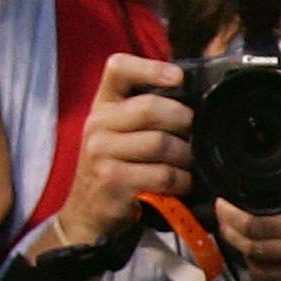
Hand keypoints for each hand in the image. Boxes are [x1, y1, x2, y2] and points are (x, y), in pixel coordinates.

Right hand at [52, 54, 191, 248]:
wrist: (86, 213)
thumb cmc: (114, 166)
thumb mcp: (118, 132)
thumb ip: (144, 112)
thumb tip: (192, 99)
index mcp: (102, 105)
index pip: (118, 68)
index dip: (151, 67)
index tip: (178, 78)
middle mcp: (97, 125)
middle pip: (151, 108)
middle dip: (183, 120)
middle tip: (193, 133)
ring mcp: (102, 154)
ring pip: (161, 143)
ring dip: (185, 156)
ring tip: (187, 164)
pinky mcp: (114, 182)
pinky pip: (162, 174)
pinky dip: (181, 180)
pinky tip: (180, 184)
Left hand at [218, 109, 280, 280]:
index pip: (260, 209)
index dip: (234, 206)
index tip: (226, 194)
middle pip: (250, 236)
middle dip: (227, 224)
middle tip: (222, 210)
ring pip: (256, 257)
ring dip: (236, 244)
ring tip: (230, 230)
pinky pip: (270, 276)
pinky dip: (254, 266)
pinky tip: (250, 254)